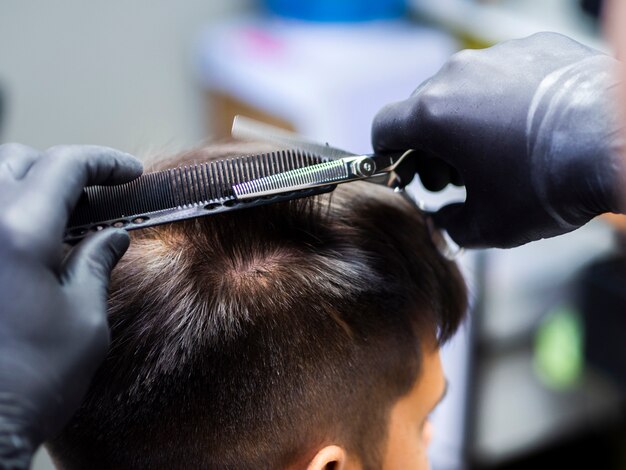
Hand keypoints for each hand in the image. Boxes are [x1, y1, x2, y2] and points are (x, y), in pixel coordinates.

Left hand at [0, 144, 141, 462]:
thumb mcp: (84, 320)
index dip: (104, 161)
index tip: (129, 172)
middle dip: (62, 167)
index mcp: (19, 233)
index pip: (64, 166)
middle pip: (18, 159)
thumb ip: (96, 264)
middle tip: (95, 191)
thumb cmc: (31, 382)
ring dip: (28, 185)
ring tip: (59, 213)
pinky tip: (26, 242)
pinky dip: (8, 215)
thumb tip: (113, 236)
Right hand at [372, 32, 623, 247]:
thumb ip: (449, 226)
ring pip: (463, 89)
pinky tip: (532, 129)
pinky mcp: (537, 46)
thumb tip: (442, 224)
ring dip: (466, 121)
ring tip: (496, 153)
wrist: (620, 141)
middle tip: (455, 177)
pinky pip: (503, 75)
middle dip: (431, 145)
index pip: (384, 127)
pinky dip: (504, 100)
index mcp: (433, 114)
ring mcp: (498, 55)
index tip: (405, 172)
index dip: (388, 155)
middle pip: (423, 108)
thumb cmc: (547, 185)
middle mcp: (458, 74)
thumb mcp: (490, 225)